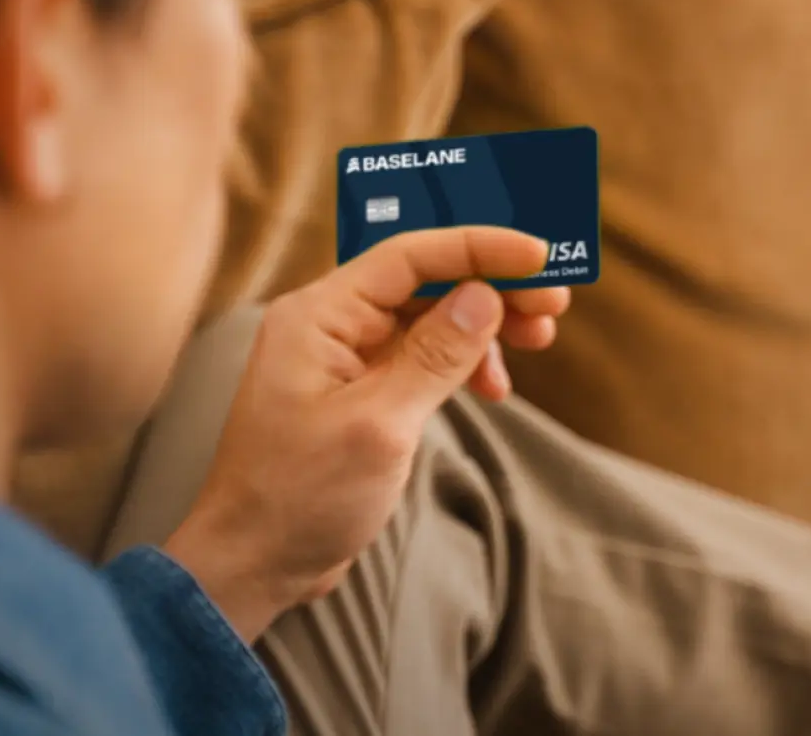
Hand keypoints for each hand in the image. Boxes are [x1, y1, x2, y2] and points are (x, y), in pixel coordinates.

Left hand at [164, 227, 569, 640]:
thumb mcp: (378, 427)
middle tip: (555, 304)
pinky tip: (495, 388)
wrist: (256, 562)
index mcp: (319, 315)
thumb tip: (485, 297)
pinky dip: (467, 363)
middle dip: (494, 284)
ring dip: (489, 324)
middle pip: (428, 279)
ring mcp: (348, 358)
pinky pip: (426, 355)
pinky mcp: (365, 392)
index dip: (481, 247)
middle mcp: (331, 324)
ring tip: (540, 338)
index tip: (540, 256)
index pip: (410, 255)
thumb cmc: (298, 498)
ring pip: (434, 316)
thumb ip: (434, 356)